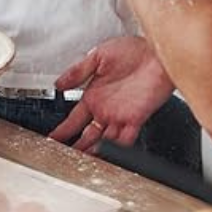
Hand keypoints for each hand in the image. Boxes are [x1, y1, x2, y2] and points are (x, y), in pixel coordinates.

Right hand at [50, 35, 175, 153]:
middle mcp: (106, 108)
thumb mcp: (98, 55)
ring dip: (94, 151)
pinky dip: (116, 148)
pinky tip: (107, 154)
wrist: (159, 54)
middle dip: (76, 147)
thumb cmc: (134, 50)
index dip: (63, 130)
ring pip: (104, 141)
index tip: (52, 139)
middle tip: (65, 158)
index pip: (74, 119)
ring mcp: (121, 115)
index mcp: (94, 95)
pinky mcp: (137, 118)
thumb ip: (78, 71)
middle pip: (87, 135)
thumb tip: (59, 84)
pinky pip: (125, 139)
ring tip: (82, 161)